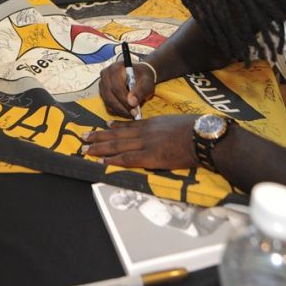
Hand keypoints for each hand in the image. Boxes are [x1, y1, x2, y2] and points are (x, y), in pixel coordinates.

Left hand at [82, 115, 198, 169]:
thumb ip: (168, 128)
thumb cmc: (197, 128)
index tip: (104, 127)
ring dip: (99, 147)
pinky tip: (102, 162)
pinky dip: (113, 160)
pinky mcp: (150, 156)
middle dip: (99, 136)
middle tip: (83, 137)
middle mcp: (145, 131)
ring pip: (117, 145)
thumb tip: (168, 133)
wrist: (202, 135)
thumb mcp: (178, 122)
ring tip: (85, 149)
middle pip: (117, 134)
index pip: (129, 126)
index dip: (114, 128)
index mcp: (153, 123)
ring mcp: (146, 143)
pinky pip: (127, 158)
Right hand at [98, 58, 155, 117]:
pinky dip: (117, 109)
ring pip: (108, 101)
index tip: (134, 107)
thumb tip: (131, 102)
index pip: (116, 86)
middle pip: (110, 94)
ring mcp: (103, 83)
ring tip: (132, 112)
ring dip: (120, 109)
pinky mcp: (103, 92)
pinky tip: (127, 110)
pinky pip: (107, 104)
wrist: (139, 76)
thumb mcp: (146, 83)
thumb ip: (140, 91)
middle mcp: (106, 74)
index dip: (124, 99)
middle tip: (133, 113)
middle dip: (122, 106)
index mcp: (116, 68)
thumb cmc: (142, 77)